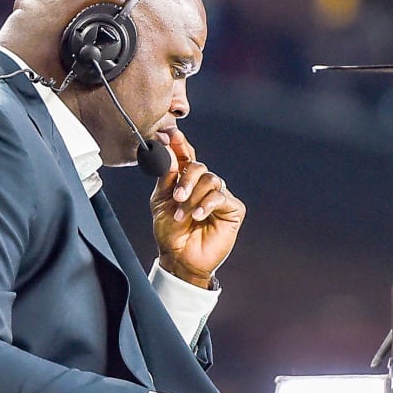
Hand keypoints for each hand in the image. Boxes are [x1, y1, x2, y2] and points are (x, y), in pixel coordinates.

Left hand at [149, 129, 244, 288]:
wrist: (180, 258)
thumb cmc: (170, 233)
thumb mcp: (160, 202)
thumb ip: (165, 177)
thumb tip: (167, 151)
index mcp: (185, 181)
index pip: (185, 156)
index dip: (180, 144)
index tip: (172, 134)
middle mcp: (203, 185)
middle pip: (199, 167)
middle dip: (186, 180)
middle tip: (177, 196)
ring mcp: (219, 196)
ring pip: (210, 180)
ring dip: (194, 197)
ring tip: (184, 215)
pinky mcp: (232, 208)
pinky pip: (221, 196)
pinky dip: (207, 204)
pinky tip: (198, 215)